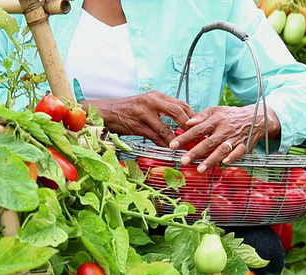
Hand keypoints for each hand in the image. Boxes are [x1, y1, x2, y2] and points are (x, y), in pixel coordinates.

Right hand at [80, 91, 194, 146]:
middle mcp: (151, 101)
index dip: (192, 115)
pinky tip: (167, 148)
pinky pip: (154, 136)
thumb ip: (163, 112)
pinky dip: (162, 143)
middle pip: (177, 111)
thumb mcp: (146, 106)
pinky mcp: (136, 125)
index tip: (199, 126)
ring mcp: (143, 113)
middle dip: (188, 125)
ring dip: (176, 139)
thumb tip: (181, 125)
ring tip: (183, 146)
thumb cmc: (128, 110)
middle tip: (195, 136)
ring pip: (165, 127)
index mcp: (156, 96)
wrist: (106, 112)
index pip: (180, 103)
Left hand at [169, 104, 280, 171]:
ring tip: (200, 169)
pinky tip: (224, 164)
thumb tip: (187, 122)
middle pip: (208, 142)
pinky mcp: (244, 146)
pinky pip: (238, 153)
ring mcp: (234, 139)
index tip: (173, 145)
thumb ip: (201, 116)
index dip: (184, 138)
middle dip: (195, 152)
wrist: (256, 117)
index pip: (197, 130)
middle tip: (183, 161)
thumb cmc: (231, 115)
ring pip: (221, 150)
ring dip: (211, 160)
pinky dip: (232, 158)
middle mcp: (224, 130)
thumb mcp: (216, 110)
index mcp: (215, 120)